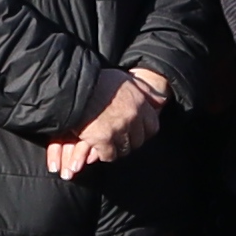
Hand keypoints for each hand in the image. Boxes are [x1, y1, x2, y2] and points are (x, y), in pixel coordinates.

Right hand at [51, 67, 166, 176]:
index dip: (143, 132)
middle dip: (129, 142)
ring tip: (107, 144)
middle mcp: (132, 116)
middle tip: (118, 139)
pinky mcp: (103, 139)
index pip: (152, 126)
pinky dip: (104, 154)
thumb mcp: (125, 79)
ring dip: (116, 149)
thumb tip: (162, 101)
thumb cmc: (97, 81)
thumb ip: (144, 90)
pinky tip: (97, 148)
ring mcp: (118, 129)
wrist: (72, 87)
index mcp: (139, 101)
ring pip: (124, 149)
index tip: (134, 133)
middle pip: (138, 140)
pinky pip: (109, 155)